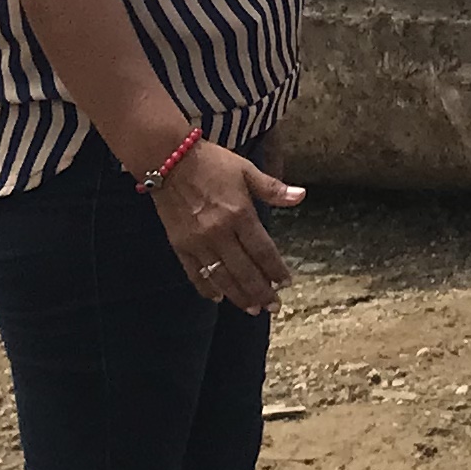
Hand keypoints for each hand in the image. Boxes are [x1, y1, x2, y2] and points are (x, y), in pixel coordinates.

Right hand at [152, 140, 302, 311]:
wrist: (168, 160)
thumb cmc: (212, 163)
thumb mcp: (247, 171)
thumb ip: (273, 189)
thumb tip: (301, 196)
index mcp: (240, 214)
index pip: (263, 250)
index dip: (276, 269)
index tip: (286, 283)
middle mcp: (220, 232)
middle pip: (244, 270)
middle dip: (261, 291)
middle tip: (273, 306)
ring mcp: (198, 242)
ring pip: (221, 277)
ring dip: (238, 296)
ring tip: (252, 309)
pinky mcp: (179, 245)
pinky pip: (194, 273)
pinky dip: (207, 288)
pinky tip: (219, 298)